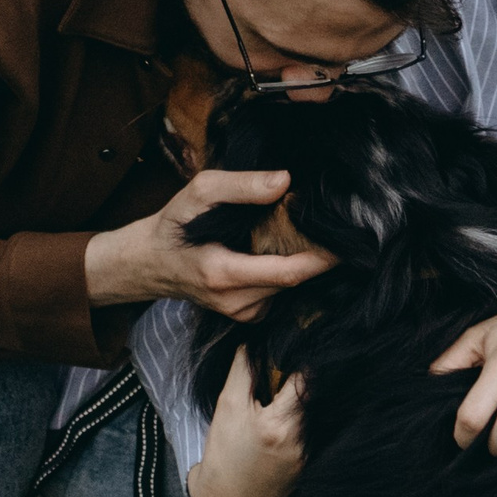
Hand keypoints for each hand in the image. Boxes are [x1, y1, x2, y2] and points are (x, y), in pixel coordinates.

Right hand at [84, 169, 332, 317]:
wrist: (148, 263)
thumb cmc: (174, 225)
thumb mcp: (199, 192)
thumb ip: (241, 186)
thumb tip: (285, 182)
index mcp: (224, 275)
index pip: (290, 272)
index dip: (324, 258)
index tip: (347, 238)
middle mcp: (236, 302)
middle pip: (294, 280)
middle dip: (316, 255)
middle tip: (331, 225)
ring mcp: (240, 313)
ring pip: (288, 288)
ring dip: (301, 263)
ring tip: (307, 233)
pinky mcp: (244, 314)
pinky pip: (278, 293)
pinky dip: (286, 272)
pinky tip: (281, 251)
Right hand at [186, 346, 305, 496]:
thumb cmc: (224, 452)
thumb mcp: (228, 406)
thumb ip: (244, 369)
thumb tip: (255, 341)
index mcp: (281, 423)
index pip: (307, 378)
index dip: (302, 359)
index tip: (295, 348)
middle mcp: (302, 439)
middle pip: (314, 394)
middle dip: (301, 380)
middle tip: (285, 373)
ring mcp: (310, 454)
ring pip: (316, 412)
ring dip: (303, 401)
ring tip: (283, 397)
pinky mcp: (311, 464)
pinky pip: (314, 431)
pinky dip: (302, 421)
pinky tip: (285, 421)